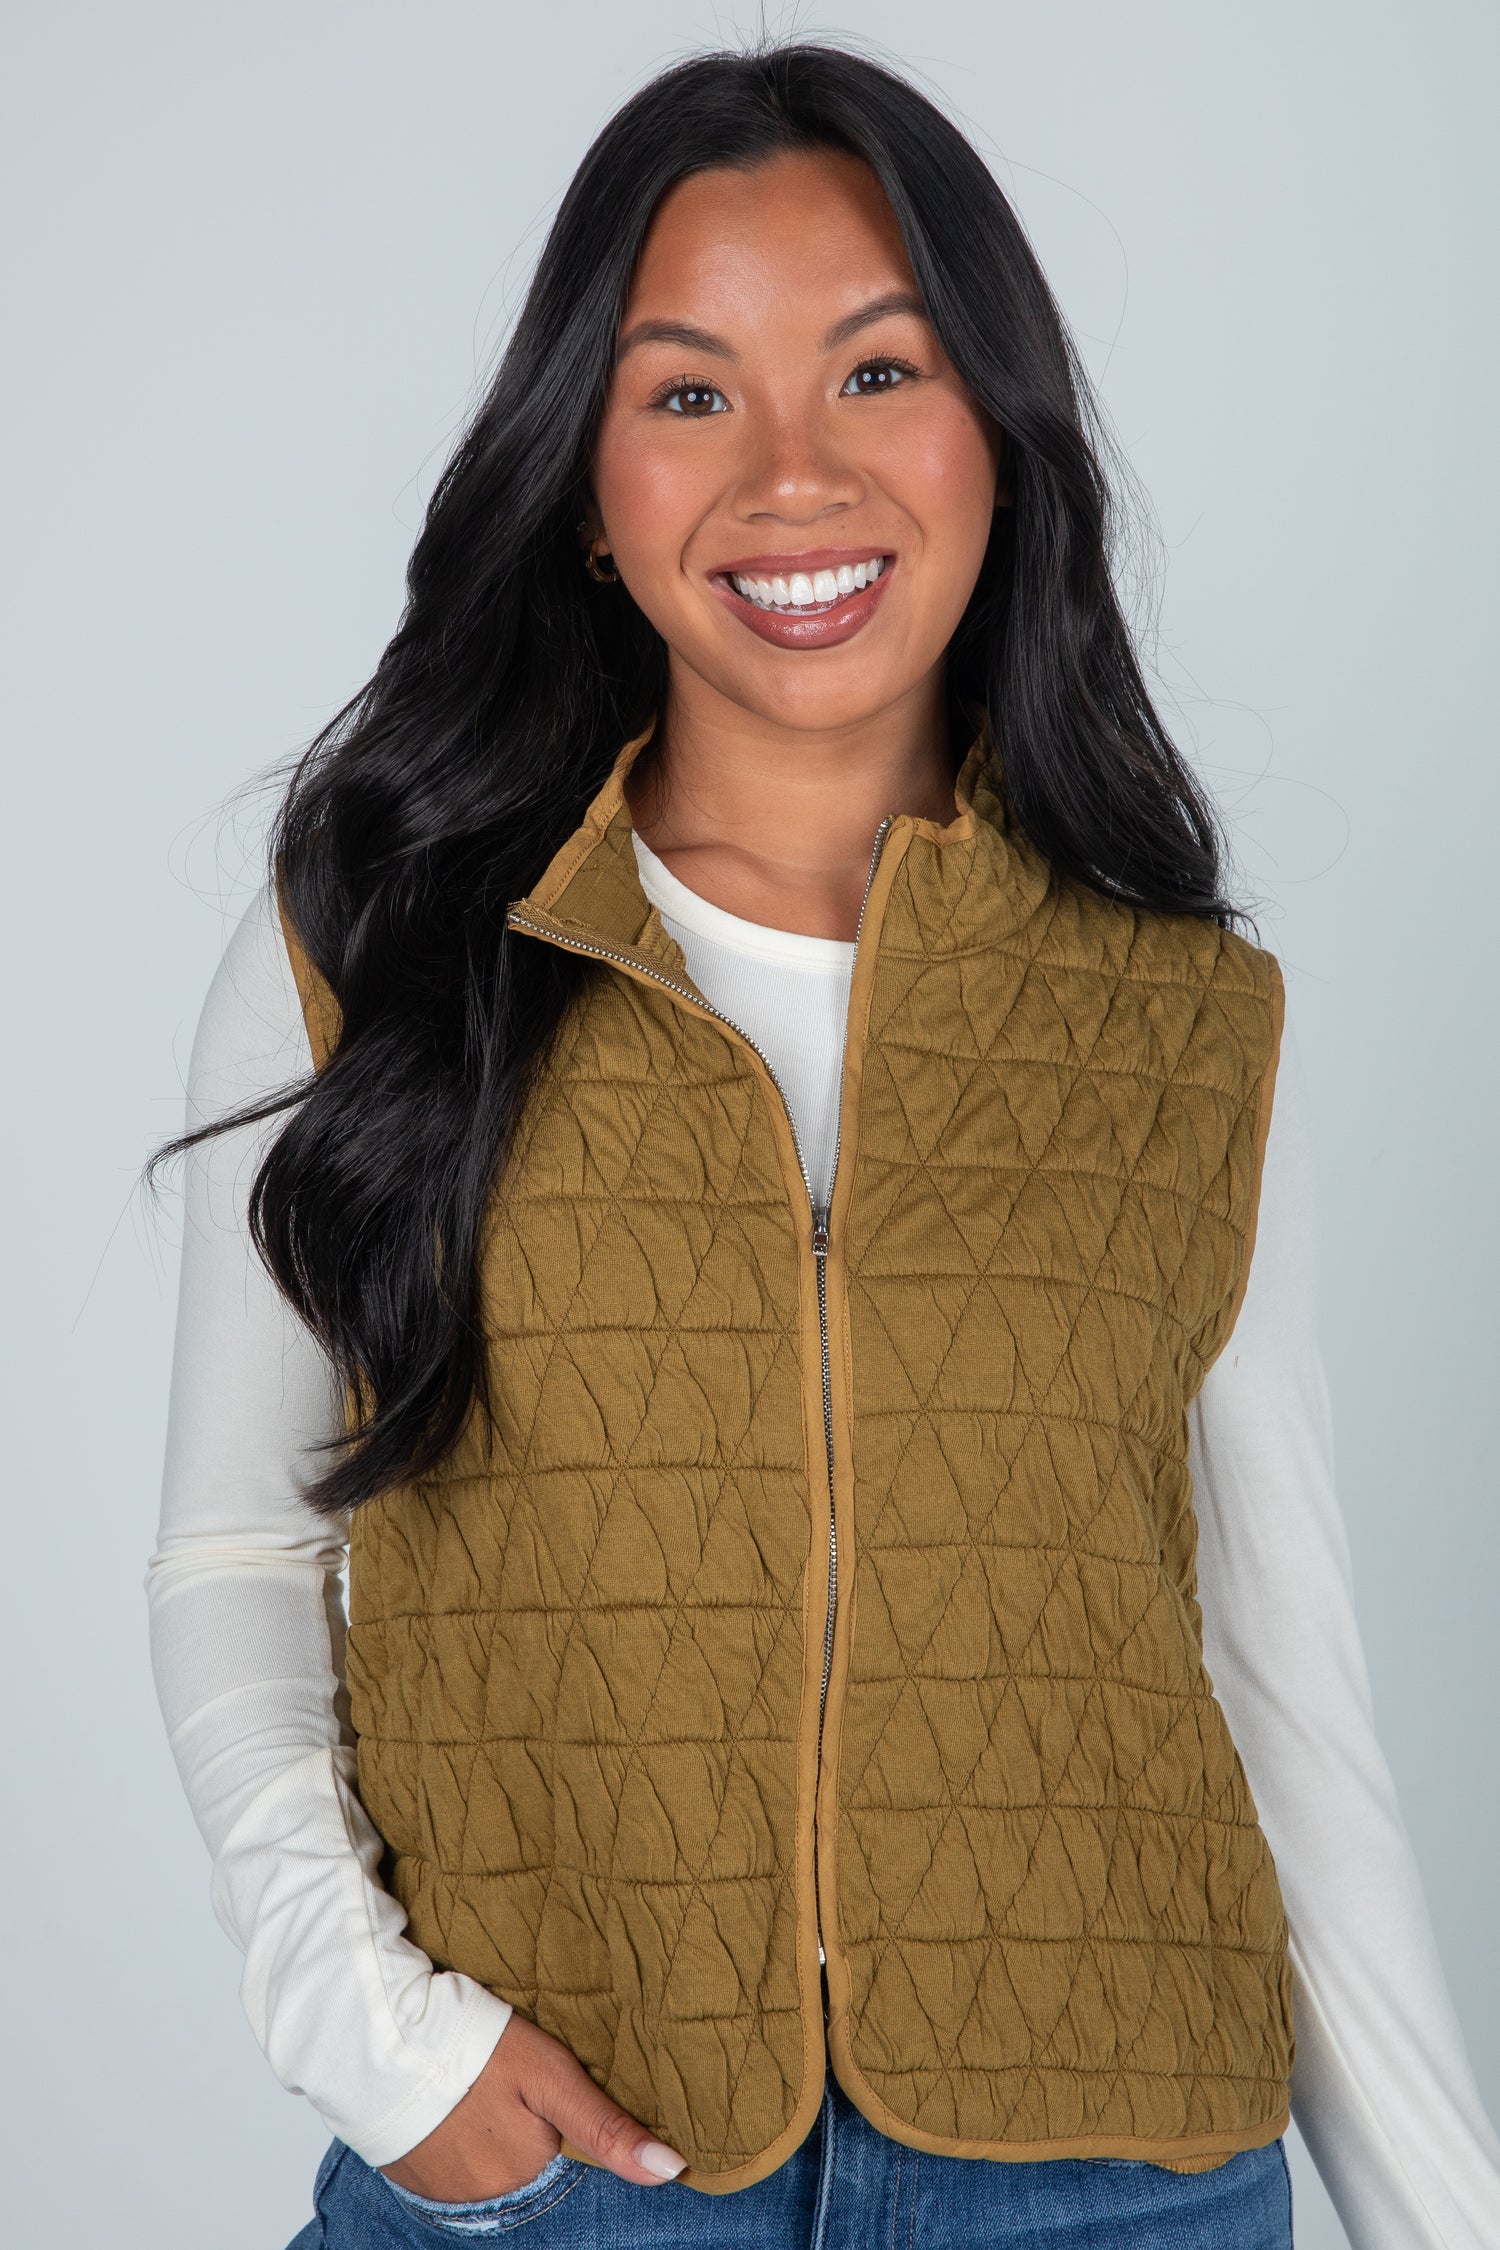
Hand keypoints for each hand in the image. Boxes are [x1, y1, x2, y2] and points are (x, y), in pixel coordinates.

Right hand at [378, 2011, 686, 2199]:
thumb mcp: (552, 2076)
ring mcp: (445, 2189)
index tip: (546, 2090)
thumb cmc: (473, 2048)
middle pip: (527, 2159)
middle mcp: (488, 2196)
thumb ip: (607, 2126)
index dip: (563, 2120)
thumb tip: (672, 2171)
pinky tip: (453, 2101)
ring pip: (490, 2161)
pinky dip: (458, 2136)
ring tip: (479, 2085)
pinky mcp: (413, 2173)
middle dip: (527, 2124)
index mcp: (527, 2173)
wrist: (379, 2039)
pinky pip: (452, 2162)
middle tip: (509, 2077)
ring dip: (491, 2131)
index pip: (566, 2153)